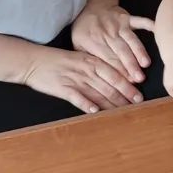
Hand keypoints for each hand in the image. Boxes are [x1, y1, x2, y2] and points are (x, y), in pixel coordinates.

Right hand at [20, 46, 140, 113]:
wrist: (34, 61)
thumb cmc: (58, 61)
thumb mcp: (80, 59)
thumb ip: (96, 68)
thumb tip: (114, 78)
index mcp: (91, 61)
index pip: (115, 74)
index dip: (128, 86)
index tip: (139, 95)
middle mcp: (86, 70)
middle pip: (110, 85)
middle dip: (125, 97)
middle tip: (137, 106)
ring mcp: (75, 79)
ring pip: (98, 93)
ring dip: (111, 104)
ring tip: (122, 113)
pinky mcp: (63, 88)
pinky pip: (78, 98)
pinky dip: (87, 104)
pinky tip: (96, 112)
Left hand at [71, 2, 153, 83]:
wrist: (90, 6)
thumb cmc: (84, 29)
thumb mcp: (77, 45)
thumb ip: (87, 59)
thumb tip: (100, 77)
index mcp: (93, 42)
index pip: (108, 60)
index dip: (118, 72)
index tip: (127, 83)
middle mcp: (106, 33)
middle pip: (120, 52)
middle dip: (130, 66)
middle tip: (139, 79)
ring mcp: (118, 25)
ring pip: (130, 40)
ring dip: (139, 51)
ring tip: (146, 63)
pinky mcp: (126, 17)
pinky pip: (138, 21)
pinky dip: (148, 24)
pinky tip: (157, 30)